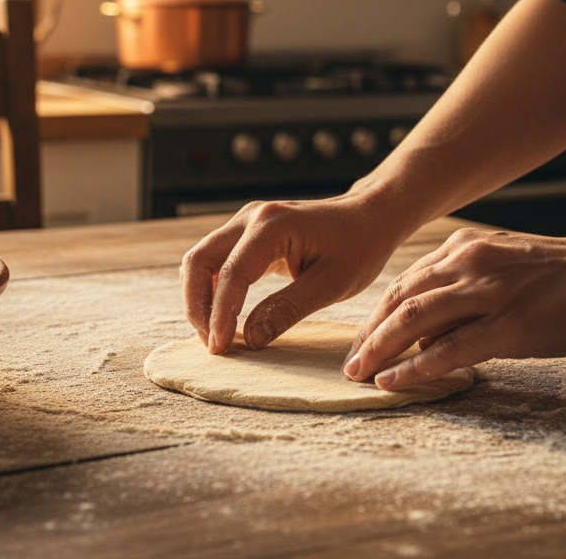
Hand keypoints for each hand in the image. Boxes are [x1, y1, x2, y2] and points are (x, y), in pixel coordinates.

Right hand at [181, 189, 410, 354]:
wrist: (368, 217)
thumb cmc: (358, 247)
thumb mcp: (331, 284)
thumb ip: (287, 309)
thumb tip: (250, 339)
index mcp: (271, 225)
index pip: (232, 274)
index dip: (221, 314)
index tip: (220, 348)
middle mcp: (250, 217)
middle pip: (199, 261)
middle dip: (197, 306)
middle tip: (212, 344)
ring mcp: (246, 222)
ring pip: (201, 260)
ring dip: (200, 298)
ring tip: (215, 334)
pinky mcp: (247, 234)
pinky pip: (216, 261)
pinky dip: (212, 290)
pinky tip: (224, 317)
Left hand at [342, 227, 565, 388]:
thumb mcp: (507, 265)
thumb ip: (467, 287)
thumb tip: (431, 328)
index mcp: (467, 249)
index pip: (406, 283)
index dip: (378, 314)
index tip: (362, 339)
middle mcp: (469, 264)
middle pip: (400, 300)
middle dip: (368, 334)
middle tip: (350, 363)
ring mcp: (489, 293)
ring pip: (414, 321)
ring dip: (380, 350)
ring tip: (360, 374)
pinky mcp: (510, 324)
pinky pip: (449, 349)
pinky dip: (414, 367)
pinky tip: (394, 381)